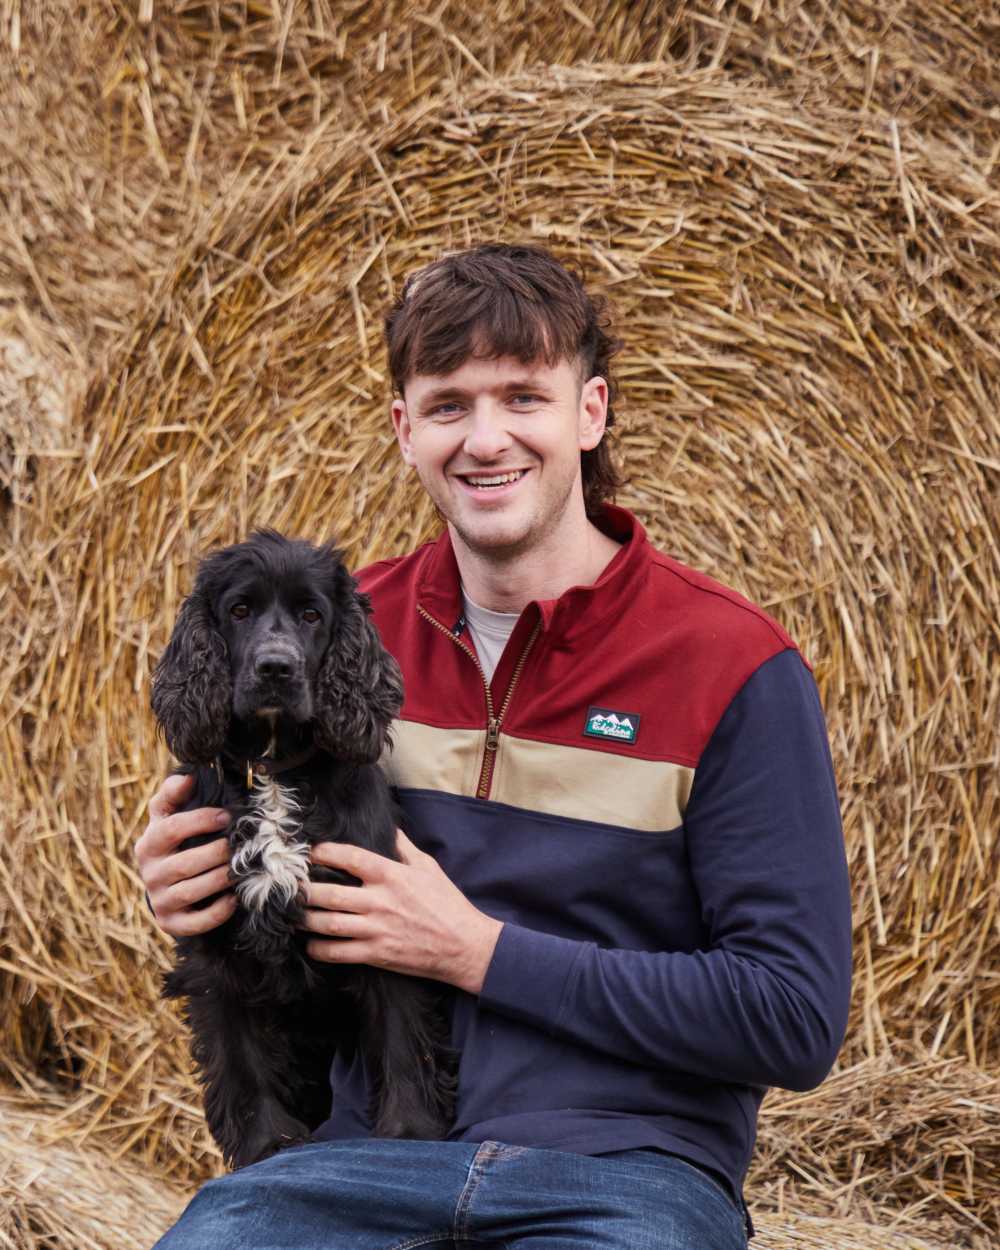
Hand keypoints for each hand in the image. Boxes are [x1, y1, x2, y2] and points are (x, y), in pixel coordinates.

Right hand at [135, 773, 236, 936]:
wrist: (165, 884)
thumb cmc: (173, 842)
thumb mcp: (168, 815)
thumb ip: (173, 793)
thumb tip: (187, 776)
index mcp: (149, 843)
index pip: (171, 829)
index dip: (200, 820)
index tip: (227, 816)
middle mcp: (149, 873)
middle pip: (184, 863)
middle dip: (217, 853)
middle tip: (240, 845)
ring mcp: (159, 900)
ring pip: (191, 891)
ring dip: (220, 879)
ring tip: (240, 869)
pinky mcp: (170, 923)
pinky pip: (194, 923)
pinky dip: (217, 912)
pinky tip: (234, 899)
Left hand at [301, 830, 502, 994]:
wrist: (464, 945)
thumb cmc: (448, 904)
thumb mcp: (429, 868)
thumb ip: (405, 848)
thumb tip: (391, 829)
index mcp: (392, 875)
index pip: (351, 858)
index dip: (326, 852)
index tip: (311, 852)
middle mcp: (380, 901)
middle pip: (331, 894)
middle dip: (306, 891)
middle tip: (291, 888)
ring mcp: (377, 929)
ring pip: (329, 924)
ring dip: (306, 920)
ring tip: (293, 915)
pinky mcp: (377, 954)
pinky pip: (339, 953)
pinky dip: (320, 949)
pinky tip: (311, 945)